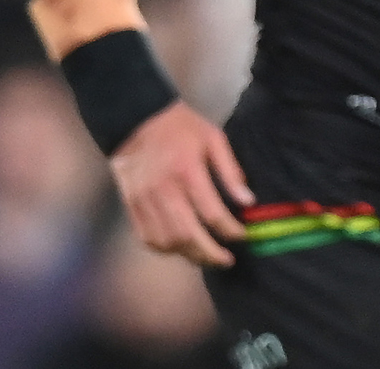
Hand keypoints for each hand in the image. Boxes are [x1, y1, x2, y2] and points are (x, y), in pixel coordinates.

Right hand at [109, 102, 255, 266]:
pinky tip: (182, 249)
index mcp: (187, 171)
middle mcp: (163, 190)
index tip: (243, 234)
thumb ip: (231, 171)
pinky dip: (166, 249)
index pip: (212, 213)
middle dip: (211, 254)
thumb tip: (248, 201)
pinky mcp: (131, 206)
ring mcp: (143, 200)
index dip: (230, 230)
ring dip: (190, 255)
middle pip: (188, 235)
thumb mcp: (214, 139)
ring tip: (208, 257)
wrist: (135, 120)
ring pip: (167, 241)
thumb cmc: (181, 128)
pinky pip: (147, 238)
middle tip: (228, 260)